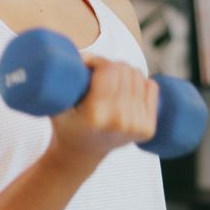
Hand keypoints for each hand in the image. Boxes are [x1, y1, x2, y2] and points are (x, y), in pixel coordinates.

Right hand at [47, 54, 158, 168]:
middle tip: (99, 75)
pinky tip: (127, 91)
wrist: (80, 154)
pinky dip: (141, 83)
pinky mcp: (148, 129)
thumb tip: (83, 54)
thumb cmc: (66, 123)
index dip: (97, 61)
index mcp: (96, 115)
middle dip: (111, 66)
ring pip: (139, 76)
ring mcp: (136, 126)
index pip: (108, 70)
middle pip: (125, 70)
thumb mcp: (56, 102)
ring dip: (125, 74)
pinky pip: (152, 87)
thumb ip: (65, 78)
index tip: (89, 65)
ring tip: (111, 83)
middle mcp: (119, 122)